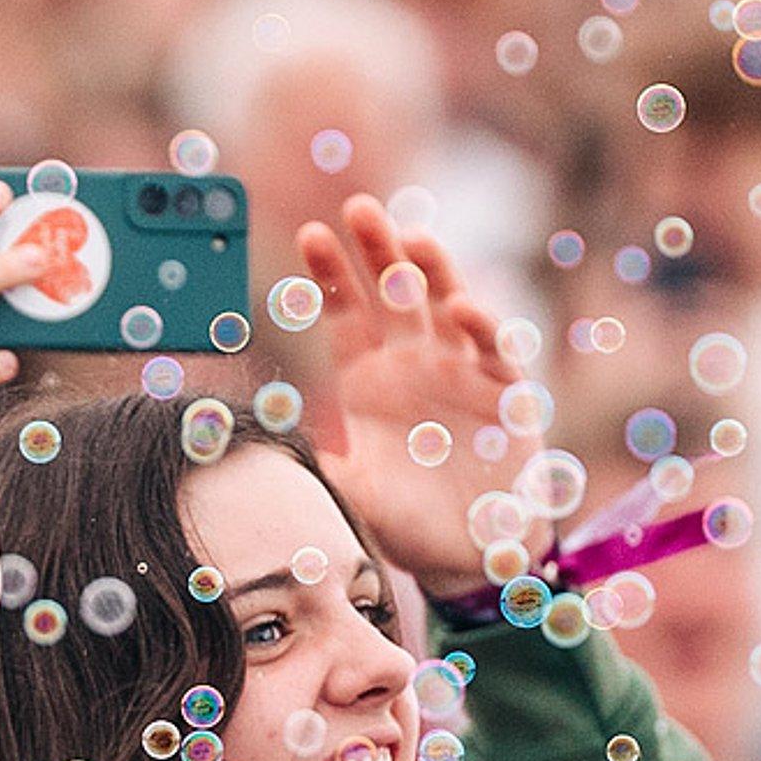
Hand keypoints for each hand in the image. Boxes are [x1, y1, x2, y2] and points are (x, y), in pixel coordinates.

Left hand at [296, 196, 551, 597]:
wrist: (467, 554)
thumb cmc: (403, 519)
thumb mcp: (347, 490)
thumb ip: (312, 460)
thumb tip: (254, 443)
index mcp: (367, 378)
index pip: (345, 313)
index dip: (330, 274)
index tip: (311, 233)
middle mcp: (413, 362)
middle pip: (393, 292)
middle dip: (378, 250)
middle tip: (360, 206)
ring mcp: (461, 372)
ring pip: (444, 306)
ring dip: (431, 271)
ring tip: (412, 238)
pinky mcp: (506, 394)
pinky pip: (495, 351)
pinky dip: (482, 328)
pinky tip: (461, 309)